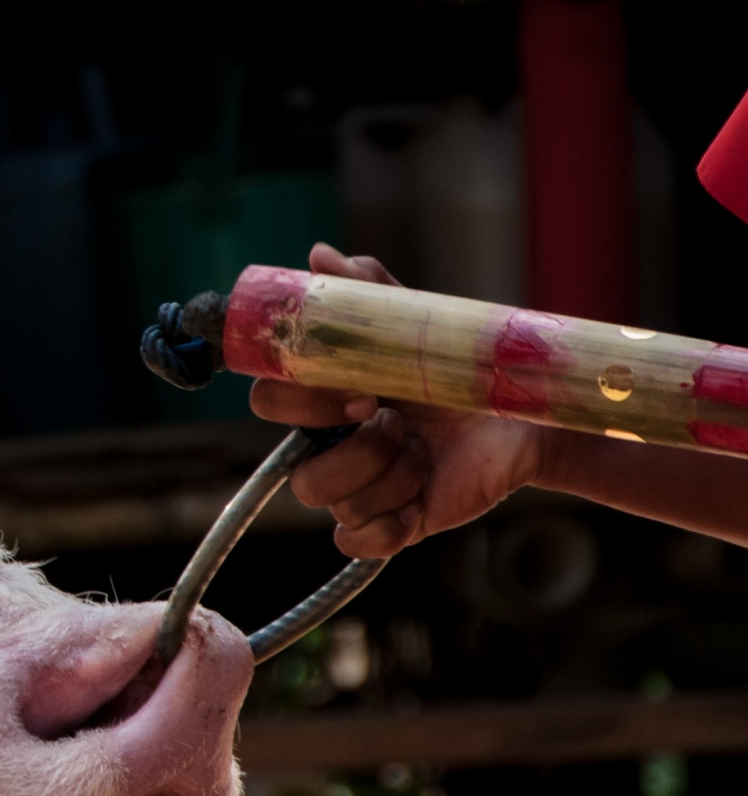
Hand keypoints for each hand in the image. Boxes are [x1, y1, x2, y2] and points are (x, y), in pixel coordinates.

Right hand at [246, 243, 554, 557]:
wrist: (526, 417)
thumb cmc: (462, 370)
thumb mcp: (416, 325)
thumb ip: (367, 294)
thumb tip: (320, 255)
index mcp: (326, 399)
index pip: (269, 401)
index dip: (299, 402)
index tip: (356, 389)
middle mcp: (332, 446)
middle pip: (294, 468)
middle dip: (347, 449)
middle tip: (393, 422)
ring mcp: (359, 488)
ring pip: (325, 500)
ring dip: (381, 476)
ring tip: (423, 454)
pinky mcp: (390, 524)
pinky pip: (355, 540)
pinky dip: (387, 522)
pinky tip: (420, 497)